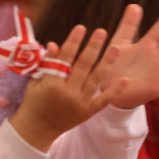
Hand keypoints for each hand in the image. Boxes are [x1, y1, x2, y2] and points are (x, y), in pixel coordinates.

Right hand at [10, 26, 126, 150]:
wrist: (36, 131)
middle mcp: (68, 93)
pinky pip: (104, 100)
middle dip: (93, 47)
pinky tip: (125, 79)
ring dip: (107, 63)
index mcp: (52, 83)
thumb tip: (55, 44)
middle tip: (102, 32)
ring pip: (96, 80)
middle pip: (83, 66)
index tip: (81, 28)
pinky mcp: (88, 112)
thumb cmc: (33, 102)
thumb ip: (46, 63)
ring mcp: (80, 103)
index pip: (64, 58)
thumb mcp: (35, 81)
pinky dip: (115, 91)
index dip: (73, 42)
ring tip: (116, 48)